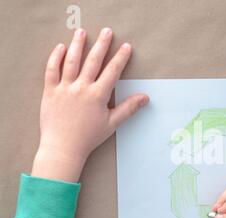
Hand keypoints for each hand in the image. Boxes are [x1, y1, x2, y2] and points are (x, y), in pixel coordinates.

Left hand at [32, 28, 148, 181]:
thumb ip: (129, 108)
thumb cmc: (89, 137)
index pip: (112, 71)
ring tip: (82, 33)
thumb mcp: (112, 123)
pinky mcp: (50, 91)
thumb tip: (145, 98)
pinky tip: (60, 48)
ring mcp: (64, 88)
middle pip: (93, 61)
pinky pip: (51, 70)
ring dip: (77, 45)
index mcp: (98, 95)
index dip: (120, 58)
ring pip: (71, 61)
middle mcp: (81, 88)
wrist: (63, 147)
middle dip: (102, 45)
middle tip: (107, 31)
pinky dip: (55, 57)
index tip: (126, 47)